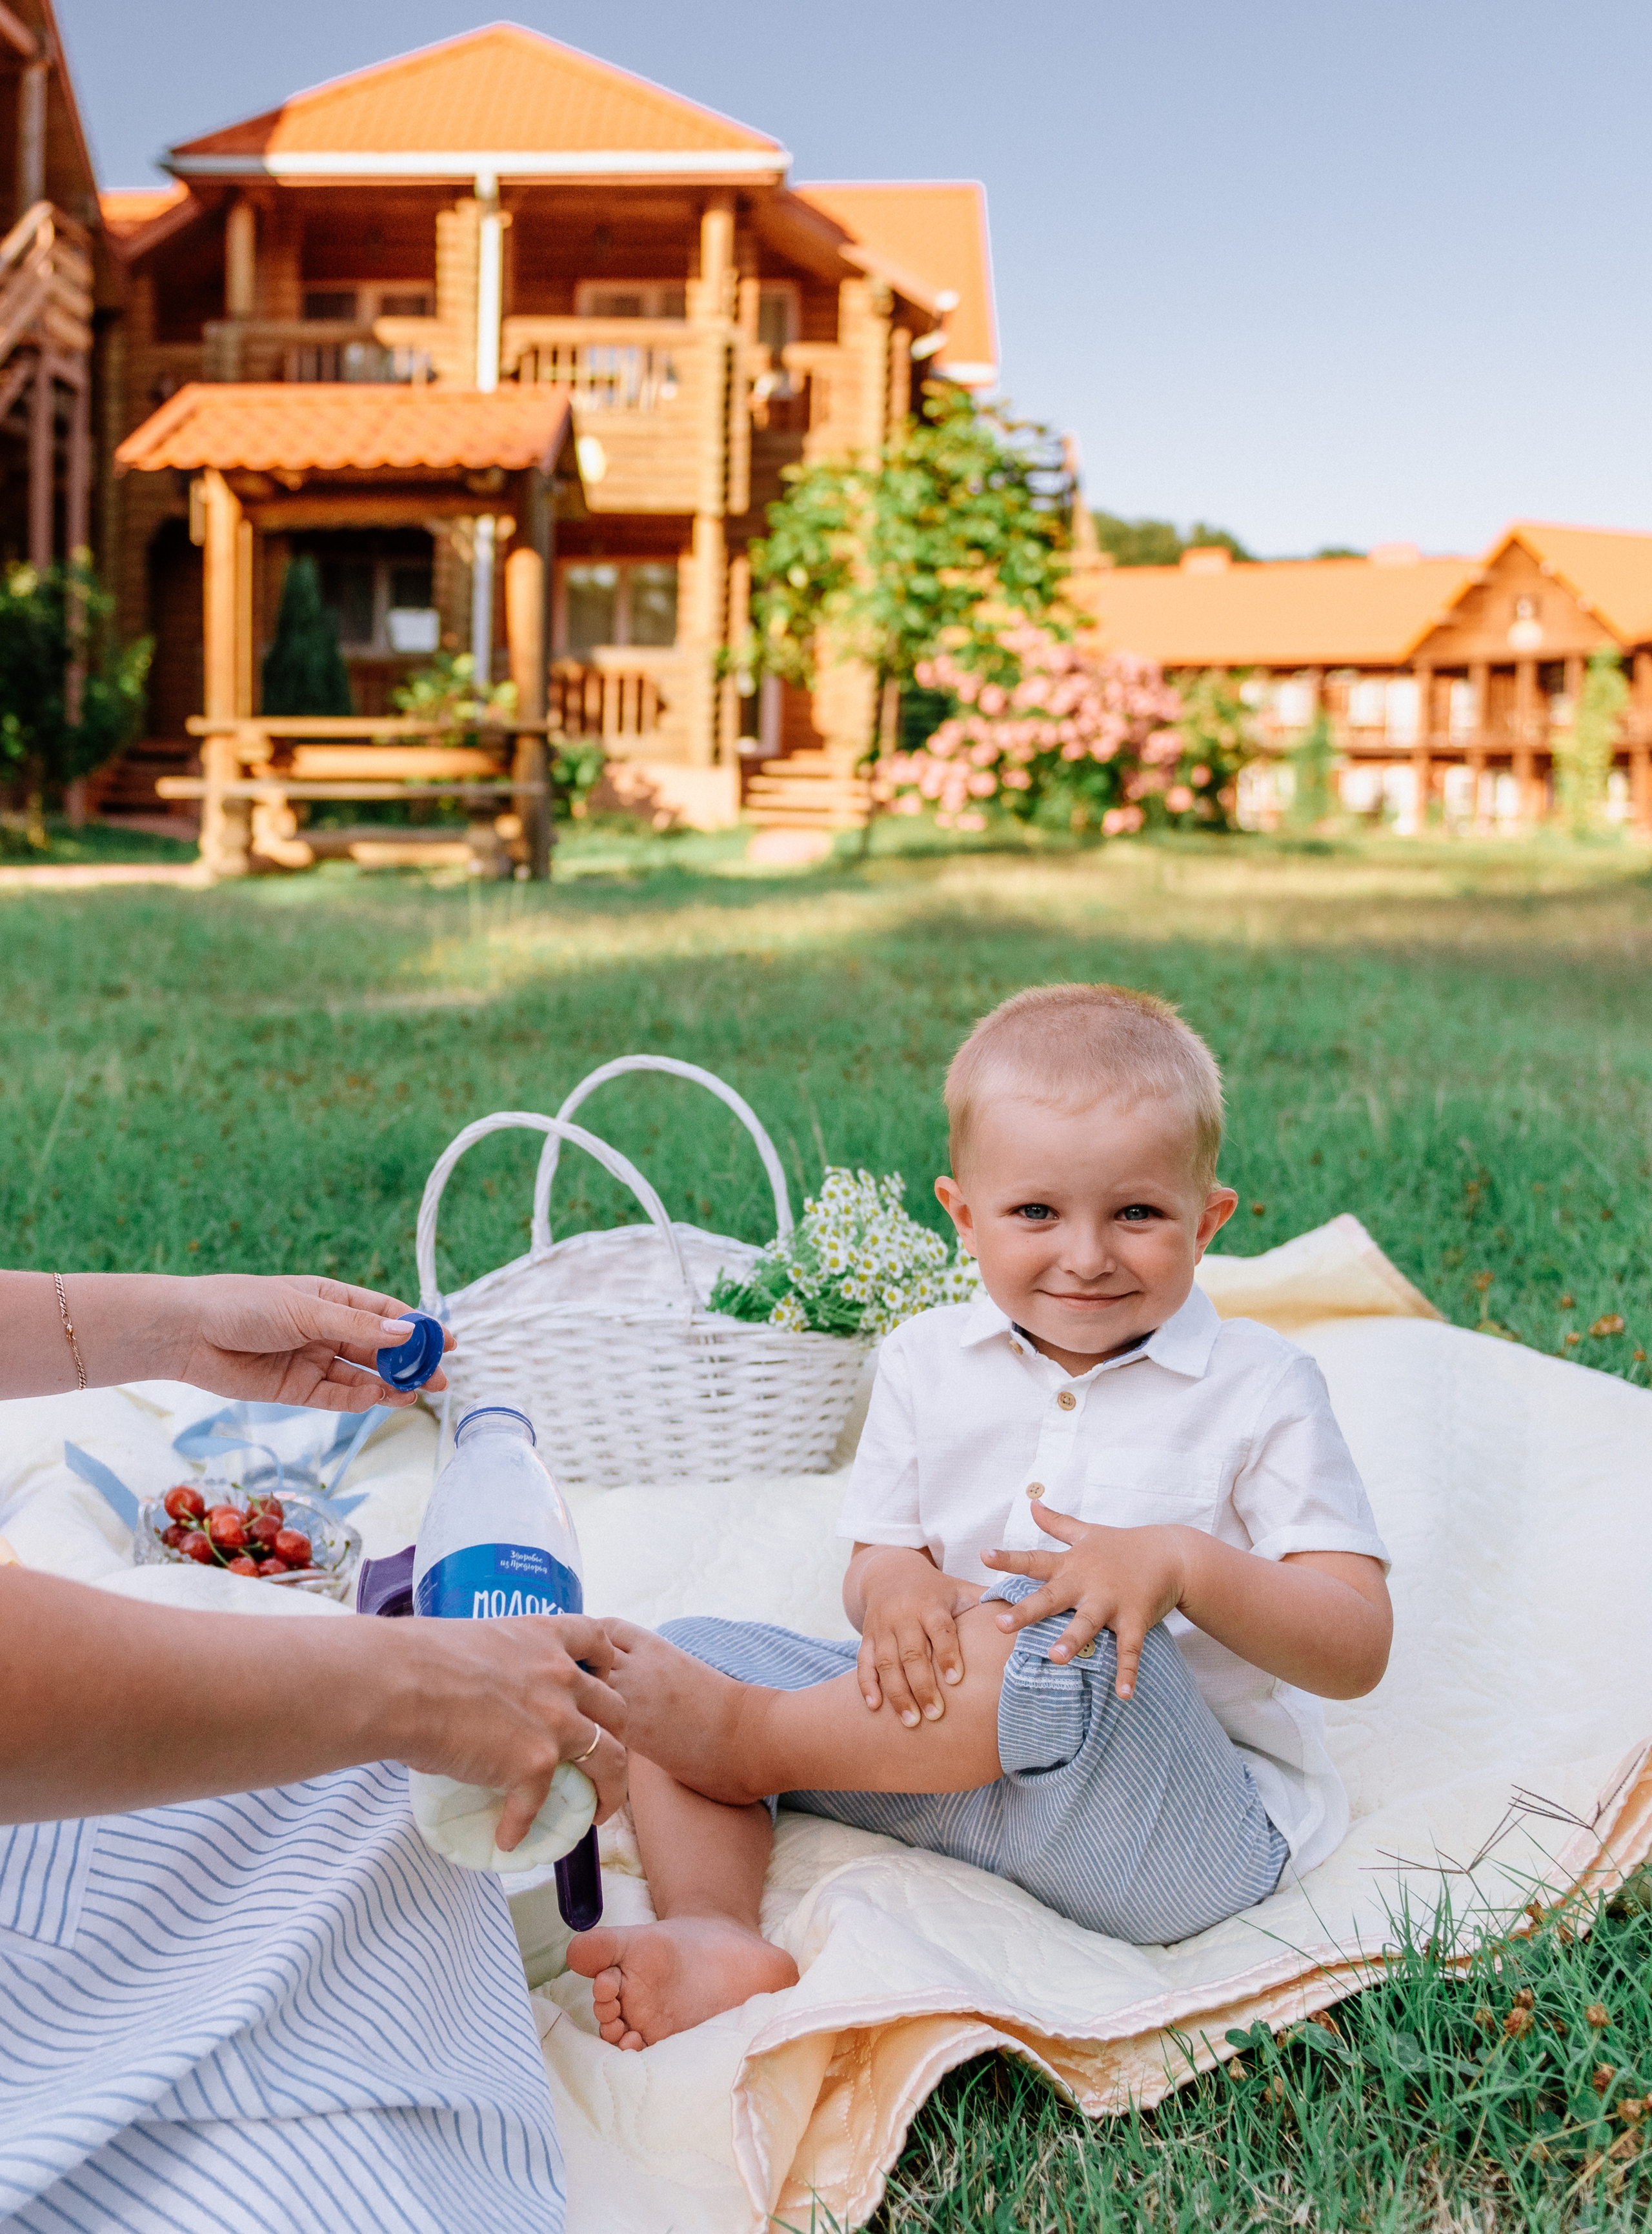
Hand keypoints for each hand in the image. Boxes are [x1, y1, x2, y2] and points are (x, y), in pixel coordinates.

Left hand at [172, 1274, 452, 1412]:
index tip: (447, 1341)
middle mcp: (326, 1330)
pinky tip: (381, 1398)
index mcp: (331, 1299)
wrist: (188, 1333)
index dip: (418, 1327)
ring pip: (363, 1376)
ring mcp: (313, 1360)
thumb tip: (407, 1334)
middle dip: (411, 1362)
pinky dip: (361, 1399)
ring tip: (418, 1392)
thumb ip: (356, 1327)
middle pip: (379, 1349)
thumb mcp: (305, 1310)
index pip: (385, 1314)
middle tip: (441, 1377)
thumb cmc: (242, 1305)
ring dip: (391, 1384)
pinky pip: (337, 1396)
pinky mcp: (296, 1389)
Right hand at [391, 1612, 627, 1850]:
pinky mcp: (535, 1765)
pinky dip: (522, 1826)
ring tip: (594, 1814)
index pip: (598, 1642)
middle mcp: (563, 1678)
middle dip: (617, 1738)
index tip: (601, 1684)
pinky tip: (507, 1838)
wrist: (402, 1684)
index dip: (606, 1666)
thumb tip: (475, 1691)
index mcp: (546, 1639)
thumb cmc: (418, 1656)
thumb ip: (497, 1664)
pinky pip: (538, 1806)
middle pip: (617, 1711)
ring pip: (609, 1761)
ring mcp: (556, 1723)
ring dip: (607, 1792)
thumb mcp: (476, 1641)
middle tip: (602, 1761)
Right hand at [855, 1548, 983, 1726]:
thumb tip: (1026, 1612)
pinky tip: (873, 1708)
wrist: (890, 1571)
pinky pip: (864, 1662)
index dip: (947, 1654)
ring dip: (897, 1694)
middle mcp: (904, 1615)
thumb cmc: (936, 1590)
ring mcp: (882, 1627)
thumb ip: (987, 1603)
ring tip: (912, 1722)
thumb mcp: (960, 1589)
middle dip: (923, 1686)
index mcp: (931, 1604)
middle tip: (936, 1715)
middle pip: (912, 1653)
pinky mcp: (867, 1637)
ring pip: (886, 1662)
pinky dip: (867, 1685)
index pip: (940, 1630)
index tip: (956, 1679)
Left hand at [982, 1505, 1188, 1699]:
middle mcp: (1087, 1584)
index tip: (984, 1555)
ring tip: (1056, 1658)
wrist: (1171, 1553)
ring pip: (1088, 1623)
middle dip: (1027, 1611)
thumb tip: (1032, 1503)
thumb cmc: (1122, 1545)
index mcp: (1071, 1565)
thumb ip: (1057, 1523)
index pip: (1034, 1561)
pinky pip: (1130, 1650)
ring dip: (1073, 1640)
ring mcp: (1112, 1603)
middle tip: (1000, 1623)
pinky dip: (1127, 1672)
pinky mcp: (1136, 1620)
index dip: (1009, 1559)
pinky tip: (1123, 1695)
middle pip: (1052, 1597)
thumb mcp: (1086, 1532)